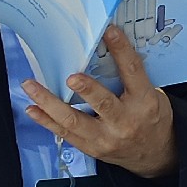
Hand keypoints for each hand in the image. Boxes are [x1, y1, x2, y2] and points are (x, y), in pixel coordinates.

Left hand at [23, 26, 176, 183]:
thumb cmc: (151, 119)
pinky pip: (65, 133)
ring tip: (31, 86)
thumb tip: (106, 48)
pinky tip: (32, 108)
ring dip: (49, 103)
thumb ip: (132, 78)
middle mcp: (125, 121)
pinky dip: (46, 120)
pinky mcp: (91, 148)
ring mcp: (106, 138)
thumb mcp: (153, 95)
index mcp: (144, 102)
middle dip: (87, 90)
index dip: (122, 51)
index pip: (132, 72)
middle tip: (72, 77)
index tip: (110, 32)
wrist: (155, 154)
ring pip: (74, 121)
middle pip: (103, 104)